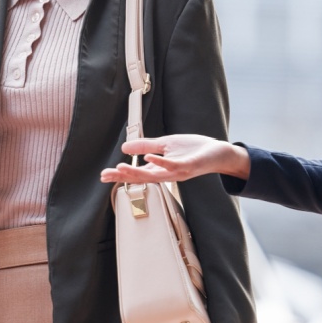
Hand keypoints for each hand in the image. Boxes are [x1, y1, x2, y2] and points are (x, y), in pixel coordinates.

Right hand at [99, 134, 247, 183]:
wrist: (218, 152)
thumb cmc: (193, 149)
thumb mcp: (165, 145)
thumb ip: (146, 147)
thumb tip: (125, 148)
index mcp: (160, 169)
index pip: (136, 173)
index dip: (120, 174)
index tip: (103, 175)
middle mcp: (166, 174)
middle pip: (141, 178)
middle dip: (122, 177)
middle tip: (105, 176)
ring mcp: (177, 172)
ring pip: (153, 175)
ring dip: (136, 172)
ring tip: (120, 168)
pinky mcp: (187, 166)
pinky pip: (171, 166)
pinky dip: (160, 162)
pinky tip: (148, 158)